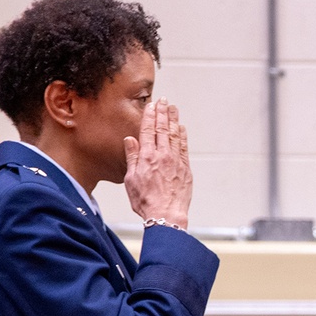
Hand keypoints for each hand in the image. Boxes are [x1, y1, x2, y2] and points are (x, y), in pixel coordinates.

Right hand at [124, 98, 191, 228]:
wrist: (166, 215)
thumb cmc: (146, 201)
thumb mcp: (131, 179)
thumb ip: (132, 157)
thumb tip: (130, 140)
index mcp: (146, 157)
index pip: (148, 131)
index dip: (150, 116)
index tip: (151, 106)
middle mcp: (162, 156)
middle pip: (163, 129)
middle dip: (163, 113)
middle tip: (164, 101)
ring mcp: (176, 161)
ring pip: (175, 135)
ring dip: (173, 120)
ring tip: (173, 108)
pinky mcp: (185, 169)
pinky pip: (184, 148)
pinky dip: (182, 136)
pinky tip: (181, 128)